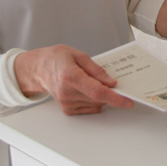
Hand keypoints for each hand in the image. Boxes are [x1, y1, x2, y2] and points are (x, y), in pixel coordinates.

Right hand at [14, 44, 134, 114]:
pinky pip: (89, 108)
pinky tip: (86, 89)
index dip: (115, 98)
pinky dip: (93, 100)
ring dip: (100, 95)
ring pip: (96, 104)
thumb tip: (111, 82)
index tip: (128, 101)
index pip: (97, 92)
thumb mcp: (78, 55)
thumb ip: (96, 69)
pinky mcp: (67, 109)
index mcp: (71, 77)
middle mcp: (68, 93)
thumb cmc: (56, 59)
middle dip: (110, 92)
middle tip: (111, 82)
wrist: (38, 68)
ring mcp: (66, 103)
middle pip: (98, 99)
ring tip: (90, 81)